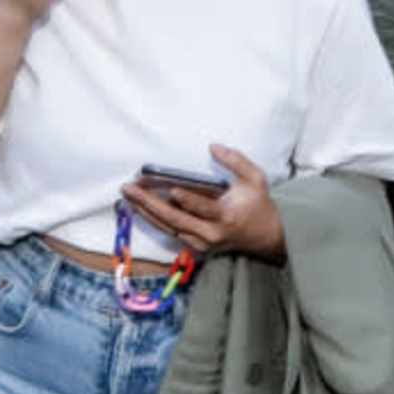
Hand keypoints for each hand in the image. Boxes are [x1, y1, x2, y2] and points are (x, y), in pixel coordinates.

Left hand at [123, 145, 283, 260]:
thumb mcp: (255, 179)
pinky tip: (139, 207)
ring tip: (128, 196)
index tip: (173, 190)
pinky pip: (171, 232)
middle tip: (130, 189)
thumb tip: (213, 147)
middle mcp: (212, 233)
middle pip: (177, 220)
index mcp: (227, 216)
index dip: (189, 201)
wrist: (266, 238)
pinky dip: (154, 219)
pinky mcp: (196, 246)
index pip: (205, 209)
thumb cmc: (258, 205)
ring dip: (146, 212)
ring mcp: (202, 242)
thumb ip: (236, 161)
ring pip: (169, 228)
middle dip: (150, 204)